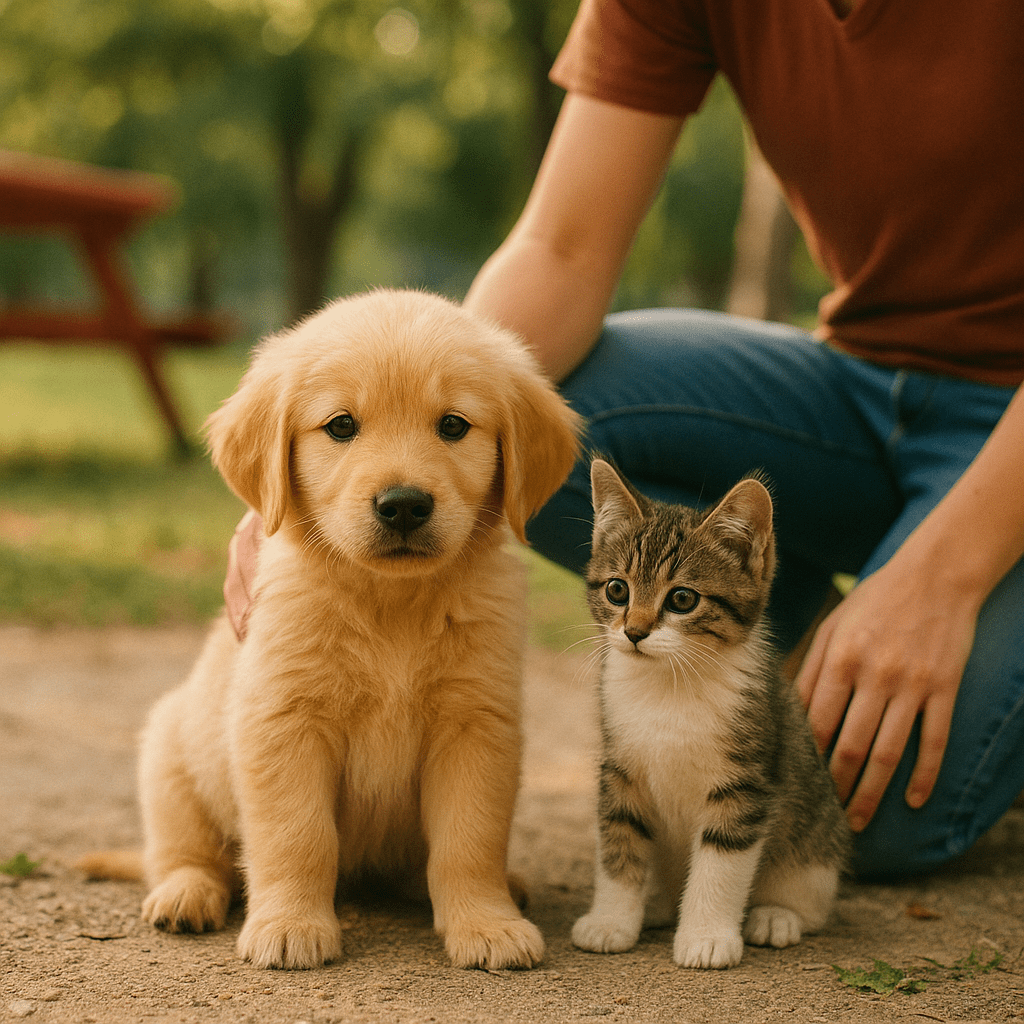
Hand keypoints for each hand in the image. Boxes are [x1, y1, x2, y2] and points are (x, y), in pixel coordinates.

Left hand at [796, 554, 977, 832]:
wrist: (934, 576)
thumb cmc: (874, 602)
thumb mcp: (832, 626)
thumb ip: (812, 668)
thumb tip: (790, 711)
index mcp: (841, 659)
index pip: (819, 722)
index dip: (809, 758)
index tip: (800, 784)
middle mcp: (874, 675)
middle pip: (851, 745)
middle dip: (838, 786)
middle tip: (828, 815)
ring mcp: (912, 684)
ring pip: (889, 752)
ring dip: (873, 792)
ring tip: (860, 819)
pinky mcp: (944, 688)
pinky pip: (935, 740)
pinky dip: (925, 774)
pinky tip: (914, 801)